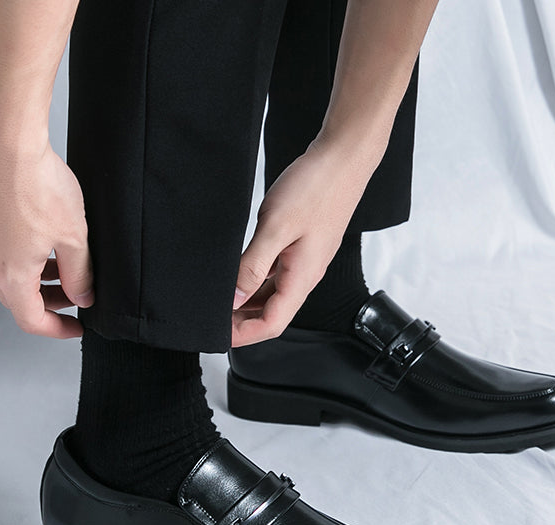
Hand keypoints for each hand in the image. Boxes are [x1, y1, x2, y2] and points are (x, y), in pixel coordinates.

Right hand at [0, 136, 92, 337]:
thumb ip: (80, 274)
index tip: (76, 327)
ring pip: (11, 275)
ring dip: (39, 280)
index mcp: (12, 274)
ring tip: (66, 267)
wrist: (6, 140)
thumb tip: (83, 297)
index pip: (31, 320)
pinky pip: (4, 252)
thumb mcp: (74, 238)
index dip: (56, 329)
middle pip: (19, 300)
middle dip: (50, 304)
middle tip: (77, 296)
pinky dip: (27, 259)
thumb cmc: (38, 185)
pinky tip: (48, 241)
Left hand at [231, 136, 381, 347]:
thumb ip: (253, 266)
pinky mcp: (301, 249)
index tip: (216, 332)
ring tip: (221, 298)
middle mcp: (305, 276)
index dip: (242, 334)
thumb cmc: (316, 188)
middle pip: (272, 315)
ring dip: (247, 303)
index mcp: (301, 278)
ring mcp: (304, 263)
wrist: (343, 159)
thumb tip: (234, 298)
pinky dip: (255, 281)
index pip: (271, 324)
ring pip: (273, 296)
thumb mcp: (276, 227)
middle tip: (211, 316)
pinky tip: (239, 274)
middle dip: (241, 322)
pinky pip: (276, 276)